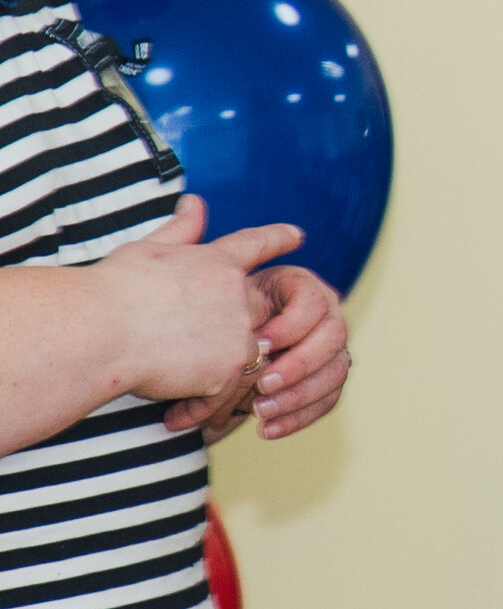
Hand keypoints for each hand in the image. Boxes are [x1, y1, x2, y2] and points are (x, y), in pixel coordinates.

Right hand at [92, 197, 301, 406]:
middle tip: (189, 339)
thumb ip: (179, 231)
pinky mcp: (230, 367)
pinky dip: (202, 400)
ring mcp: (239, 331)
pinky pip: (226, 390)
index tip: (298, 236)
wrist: (98, 332)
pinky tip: (177, 405)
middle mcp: (238, 292)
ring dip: (215, 365)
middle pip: (256, 308)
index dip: (278, 239)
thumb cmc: (111, 290)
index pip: (257, 245)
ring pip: (244, 351)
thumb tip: (194, 202)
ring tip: (176, 376)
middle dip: (233, 324)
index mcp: (217, 261)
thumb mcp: (147, 248)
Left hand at [167, 265, 349, 441]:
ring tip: (258, 410)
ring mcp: (331, 350)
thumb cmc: (208, 313)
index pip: (315, 302)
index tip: (259, 342)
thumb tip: (198, 226)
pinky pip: (327, 400)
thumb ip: (213, 280)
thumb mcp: (213, 289)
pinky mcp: (326, 381)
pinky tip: (266, 429)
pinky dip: (299, 418)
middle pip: (334, 337)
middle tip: (262, 383)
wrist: (209, 348)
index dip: (292, 324)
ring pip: (335, 372)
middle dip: (299, 364)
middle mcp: (327, 316)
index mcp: (304, 288)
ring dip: (299, 395)